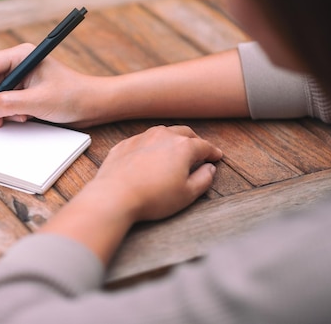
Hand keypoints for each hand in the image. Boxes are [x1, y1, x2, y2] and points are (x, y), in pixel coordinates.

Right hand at [0, 43, 103, 127]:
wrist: (93, 105)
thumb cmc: (73, 96)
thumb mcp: (38, 102)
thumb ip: (8, 104)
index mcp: (22, 55)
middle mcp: (19, 64)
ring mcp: (22, 79)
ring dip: (3, 110)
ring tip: (20, 117)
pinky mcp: (26, 92)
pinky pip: (7, 102)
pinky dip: (11, 113)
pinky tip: (25, 117)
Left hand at [84, 125, 222, 222]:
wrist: (114, 195)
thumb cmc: (153, 198)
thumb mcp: (187, 194)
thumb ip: (203, 179)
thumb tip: (210, 169)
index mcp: (183, 147)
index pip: (204, 146)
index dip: (212, 152)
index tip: (216, 156)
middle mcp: (162, 136)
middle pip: (184, 133)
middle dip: (194, 141)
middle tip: (200, 151)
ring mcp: (141, 138)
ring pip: (162, 133)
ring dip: (172, 140)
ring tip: (175, 151)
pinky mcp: (124, 144)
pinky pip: (142, 141)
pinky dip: (151, 146)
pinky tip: (150, 156)